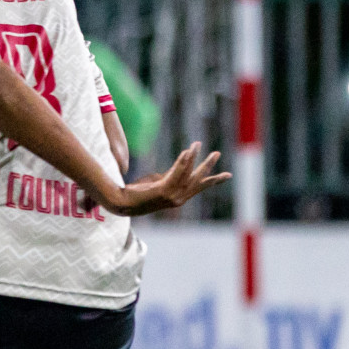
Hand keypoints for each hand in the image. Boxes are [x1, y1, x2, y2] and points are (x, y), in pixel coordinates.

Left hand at [103, 143, 230, 215]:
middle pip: (198, 181)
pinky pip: (176, 173)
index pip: (198, 187)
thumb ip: (170, 175)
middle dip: (208, 166)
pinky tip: (187, 151)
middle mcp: (177, 200)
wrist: (121, 204)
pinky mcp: (162, 191)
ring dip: (194, 157)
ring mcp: (171, 197)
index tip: (227, 175)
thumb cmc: (135, 194)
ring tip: (198, 143)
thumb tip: (182, 162)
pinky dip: (183, 162)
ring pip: (187, 174)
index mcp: (178, 199)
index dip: (212, 180)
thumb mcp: (157, 183)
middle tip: (217, 153)